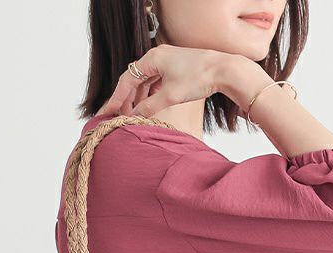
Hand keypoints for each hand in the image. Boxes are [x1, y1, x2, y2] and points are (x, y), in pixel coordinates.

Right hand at [99, 45, 269, 118]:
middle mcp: (157, 57)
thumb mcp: (170, 96)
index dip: (117, 97)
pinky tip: (148, 106)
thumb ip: (149, 107)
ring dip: (138, 98)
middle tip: (119, 116)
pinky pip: (156, 82)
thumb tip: (134, 117)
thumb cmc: (198, 78)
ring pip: (145, 81)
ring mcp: (166, 61)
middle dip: (126, 99)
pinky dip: (150, 94)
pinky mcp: (175, 68)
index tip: (108, 112)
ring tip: (133, 114)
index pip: (127, 79)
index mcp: (152, 58)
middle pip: (134, 80)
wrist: (224, 70)